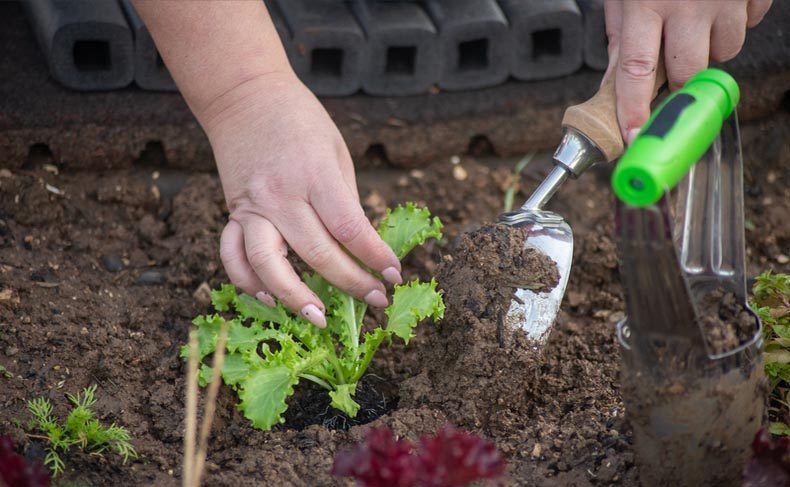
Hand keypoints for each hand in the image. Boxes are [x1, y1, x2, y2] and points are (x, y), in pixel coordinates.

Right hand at [203, 72, 402, 327]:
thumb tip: (361, 247)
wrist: (244, 95)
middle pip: (317, 254)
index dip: (374, 256)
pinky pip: (233, 256)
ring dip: (293, 297)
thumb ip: (344, 200)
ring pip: (267, 264)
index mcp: (315, 174)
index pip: (349, 228)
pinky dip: (247, 282)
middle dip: (351, 283)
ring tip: (319, 317)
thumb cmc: (300, 120)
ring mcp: (252, 207)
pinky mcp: (232, 213)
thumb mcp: (336, 151)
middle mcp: (281, 195)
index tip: (394, 274)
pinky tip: (269, 298)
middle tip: (375, 299)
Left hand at [603, 0, 771, 143]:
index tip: (634, 137)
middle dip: (679, 78)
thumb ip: (619, 34)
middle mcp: (687, 4)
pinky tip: (719, 3)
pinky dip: (734, 23)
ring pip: (723, 53)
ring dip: (708, 48)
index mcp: (646, 3)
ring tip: (695, 19)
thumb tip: (614, 82)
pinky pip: (748, 26)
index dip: (635, 108)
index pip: (637, 69)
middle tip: (672, 60)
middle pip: (687, 71)